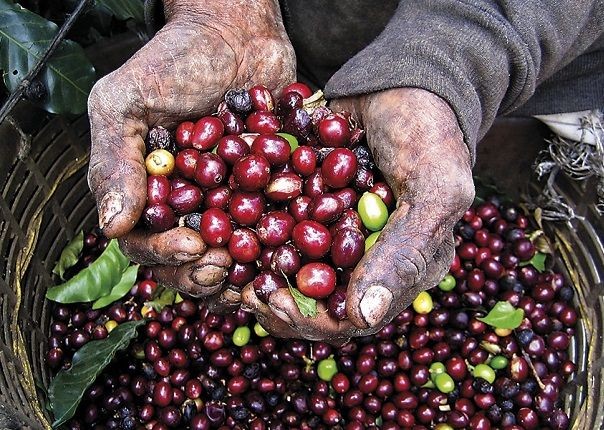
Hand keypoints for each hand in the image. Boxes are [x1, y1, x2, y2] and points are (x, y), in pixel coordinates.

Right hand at [87, 0, 294, 297]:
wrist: (235, 33)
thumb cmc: (173, 60)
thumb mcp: (126, 102)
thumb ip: (114, 161)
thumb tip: (112, 227)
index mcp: (146, 192)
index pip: (144, 241)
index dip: (164, 255)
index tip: (192, 248)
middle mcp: (186, 204)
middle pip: (187, 260)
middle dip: (203, 273)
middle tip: (222, 269)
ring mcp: (226, 201)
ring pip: (229, 255)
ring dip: (240, 272)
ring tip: (255, 275)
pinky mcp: (265, 192)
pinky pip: (270, 227)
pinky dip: (277, 246)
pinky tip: (288, 252)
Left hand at [242, 88, 473, 343]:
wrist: (401, 75)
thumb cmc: (428, 131)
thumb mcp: (431, 190)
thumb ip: (403, 253)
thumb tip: (363, 318)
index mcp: (404, 265)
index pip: (357, 317)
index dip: (313, 319)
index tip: (274, 302)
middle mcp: (368, 256)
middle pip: (319, 302)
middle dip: (279, 303)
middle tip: (244, 292)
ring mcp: (338, 231)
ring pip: (295, 272)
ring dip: (260, 276)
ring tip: (231, 271)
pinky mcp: (313, 205)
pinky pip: (282, 231)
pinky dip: (255, 236)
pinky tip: (230, 231)